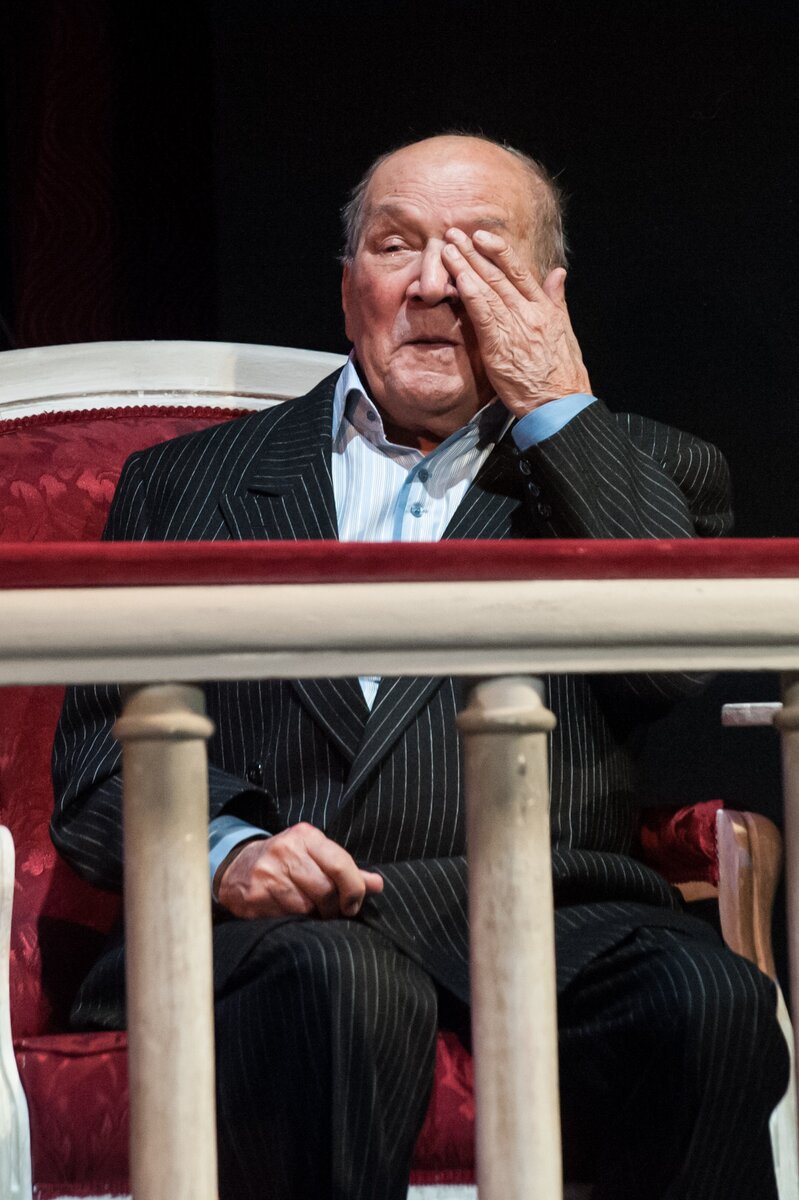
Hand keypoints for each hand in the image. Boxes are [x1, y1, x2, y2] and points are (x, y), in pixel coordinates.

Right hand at [215, 822, 383, 919]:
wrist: (237, 866)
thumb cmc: (286, 862)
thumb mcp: (315, 856)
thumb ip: (346, 870)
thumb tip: (377, 885)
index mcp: (306, 837)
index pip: (341, 865)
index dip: (354, 890)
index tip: (353, 905)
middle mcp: (286, 851)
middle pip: (325, 890)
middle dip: (334, 908)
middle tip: (332, 913)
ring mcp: (267, 872)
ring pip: (306, 907)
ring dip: (313, 916)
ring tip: (309, 912)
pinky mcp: (254, 894)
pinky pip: (285, 917)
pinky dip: (293, 921)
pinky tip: (289, 914)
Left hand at [442, 228, 590, 416]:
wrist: (560, 404)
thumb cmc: (562, 374)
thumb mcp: (564, 331)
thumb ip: (556, 300)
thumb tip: (558, 273)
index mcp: (544, 308)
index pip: (519, 272)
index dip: (499, 251)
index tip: (481, 236)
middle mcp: (530, 313)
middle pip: (499, 275)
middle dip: (474, 252)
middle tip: (453, 233)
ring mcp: (515, 328)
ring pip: (488, 290)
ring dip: (465, 267)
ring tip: (447, 249)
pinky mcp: (500, 346)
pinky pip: (484, 315)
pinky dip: (471, 294)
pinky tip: (459, 278)